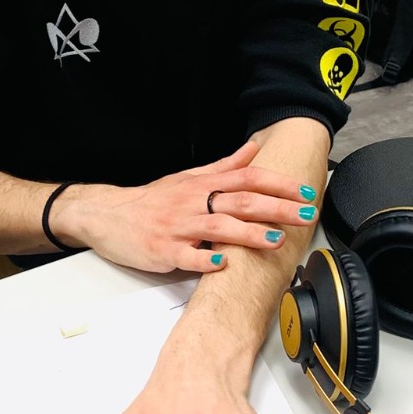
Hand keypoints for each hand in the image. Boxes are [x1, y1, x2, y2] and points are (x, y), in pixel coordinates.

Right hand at [52, 139, 318, 273]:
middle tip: (305, 214)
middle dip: (276, 208)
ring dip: (248, 233)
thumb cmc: (152, 200)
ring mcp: (178, 227)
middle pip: (240, 201)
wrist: (107, 215)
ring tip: (275, 240)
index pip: (247, 178)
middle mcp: (193, 202)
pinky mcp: (163, 250)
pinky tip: (223, 264)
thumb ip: (224, 166)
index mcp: (202, 185)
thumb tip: (253, 150)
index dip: (278, 184)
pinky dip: (205, 260)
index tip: (304, 191)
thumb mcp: (188, 177)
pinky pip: (187, 256)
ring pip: (218, 227)